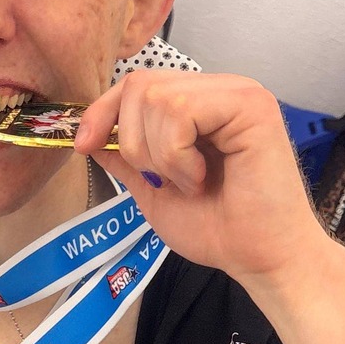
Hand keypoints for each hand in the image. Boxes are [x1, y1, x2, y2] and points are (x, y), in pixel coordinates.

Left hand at [74, 71, 332, 291]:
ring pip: (157, 98)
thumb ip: (126, 159)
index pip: (138, 84)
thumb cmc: (219, 230)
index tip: (84, 145)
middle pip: (141, 84)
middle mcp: (219, 89)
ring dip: (159, 155)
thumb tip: (89, 136)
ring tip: (190, 183)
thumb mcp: (154, 191)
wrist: (260, 259)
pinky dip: (177, 155)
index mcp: (199, 104)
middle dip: (133, 141)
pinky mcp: (251, 104)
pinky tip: (201, 178)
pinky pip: (181, 111)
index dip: (103, 111)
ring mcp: (238, 92)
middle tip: (163, 181)